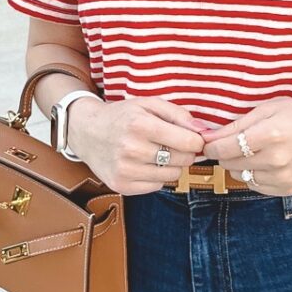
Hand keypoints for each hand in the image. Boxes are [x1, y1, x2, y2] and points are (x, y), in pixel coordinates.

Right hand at [67, 97, 210, 195]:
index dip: (197, 141)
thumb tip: (204, 131)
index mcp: (140, 125)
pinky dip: (157, 177)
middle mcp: (132, 149)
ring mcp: (125, 170)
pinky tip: (145, 164)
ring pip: (172, 176)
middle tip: (174, 144)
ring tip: (157, 152)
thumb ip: (179, 114)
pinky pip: (157, 187)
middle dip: (185, 152)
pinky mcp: (122, 186)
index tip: (194, 138)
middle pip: (182, 160)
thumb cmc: (122, 116)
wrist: (87, 132)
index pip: (188, 142)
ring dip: (171, 165)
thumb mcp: (148, 104)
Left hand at [199, 97, 291, 195]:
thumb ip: (235, 125)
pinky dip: (254, 175)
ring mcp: (284, 178)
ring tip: (254, 150)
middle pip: (229, 164)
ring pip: (241, 176)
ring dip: (239, 164)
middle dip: (225, 153)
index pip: (224, 148)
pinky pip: (256, 186)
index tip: (209, 140)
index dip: (211, 145)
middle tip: (232, 141)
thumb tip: (205, 136)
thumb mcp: (268, 109)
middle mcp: (277, 160)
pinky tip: (266, 161)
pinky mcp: (289, 189)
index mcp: (271, 135)